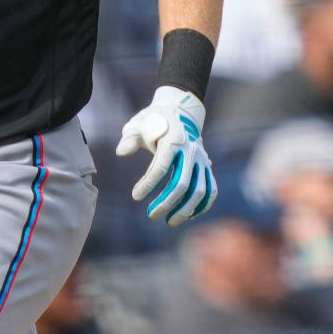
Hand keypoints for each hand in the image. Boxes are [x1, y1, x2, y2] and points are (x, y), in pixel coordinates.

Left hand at [115, 85, 216, 226]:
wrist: (181, 112)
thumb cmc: (154, 120)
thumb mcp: (139, 123)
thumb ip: (130, 138)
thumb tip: (121, 152)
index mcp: (173, 140)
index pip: (161, 166)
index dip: (149, 184)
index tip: (135, 196)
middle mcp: (191, 151)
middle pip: (183, 183)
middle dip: (167, 202)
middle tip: (151, 215)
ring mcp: (201, 160)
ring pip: (200, 190)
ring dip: (186, 208)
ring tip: (170, 221)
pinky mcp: (206, 167)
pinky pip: (211, 189)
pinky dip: (203, 204)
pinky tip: (188, 215)